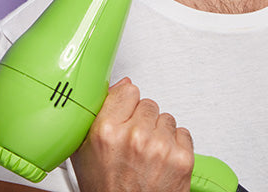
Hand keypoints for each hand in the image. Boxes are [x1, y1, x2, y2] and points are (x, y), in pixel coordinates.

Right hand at [71, 78, 193, 191]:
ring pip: (166, 118)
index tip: (125, 116)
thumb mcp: (84, 153)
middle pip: (148, 104)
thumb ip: (98, 114)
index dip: (126, 105)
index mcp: (106, 131)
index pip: (128, 91)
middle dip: (143, 121)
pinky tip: (161, 161)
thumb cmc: (107, 190)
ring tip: (147, 155)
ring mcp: (160, 146)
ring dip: (159, 133)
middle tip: (134, 144)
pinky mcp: (182, 158)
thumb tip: (121, 86)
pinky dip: (175, 145)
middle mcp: (134, 136)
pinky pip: (182, 133)